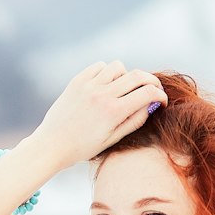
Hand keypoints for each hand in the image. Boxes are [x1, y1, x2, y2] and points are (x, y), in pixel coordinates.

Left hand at [29, 61, 167, 168]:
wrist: (52, 145)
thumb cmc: (83, 148)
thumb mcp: (112, 139)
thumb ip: (134, 120)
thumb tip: (151, 105)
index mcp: (113, 112)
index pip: (147, 93)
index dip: (160, 95)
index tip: (162, 101)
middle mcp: (102, 94)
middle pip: (137, 76)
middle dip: (151, 81)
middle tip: (153, 89)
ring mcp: (89, 85)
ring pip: (118, 67)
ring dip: (126, 76)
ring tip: (123, 90)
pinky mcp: (77, 81)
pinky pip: (99, 66)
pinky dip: (107, 72)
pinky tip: (105, 85)